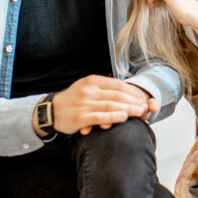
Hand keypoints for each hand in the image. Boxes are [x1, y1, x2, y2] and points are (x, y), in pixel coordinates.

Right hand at [33, 75, 157, 136]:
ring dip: (128, 109)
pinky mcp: (80, 117)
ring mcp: (84, 103)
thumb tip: (127, 91)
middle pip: (117, 95)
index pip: (118, 85)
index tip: (143, 98)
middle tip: (145, 107)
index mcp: (93, 81)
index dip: (132, 92)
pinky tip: (123, 117)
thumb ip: (105, 88)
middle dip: (133, 101)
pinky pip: (100, 116)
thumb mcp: (88, 88)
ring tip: (140, 112)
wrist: (51, 111)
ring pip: (111, 105)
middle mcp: (89, 90)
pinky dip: (113, 116)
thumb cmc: (74, 100)